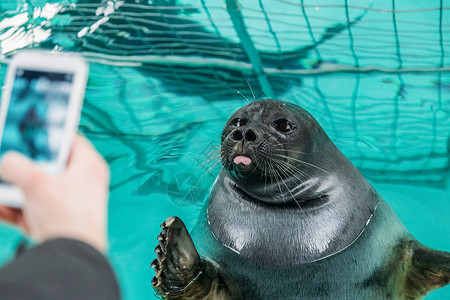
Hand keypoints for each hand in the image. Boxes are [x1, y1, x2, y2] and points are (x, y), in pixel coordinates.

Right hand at [0, 135, 109, 252]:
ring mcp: (71, 205)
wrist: (72, 257)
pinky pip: (32, 211)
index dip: (48, 134)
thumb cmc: (65, 214)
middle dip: (22, 166)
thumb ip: (14, 165)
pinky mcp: (58, 224)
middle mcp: (84, 183)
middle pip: (48, 166)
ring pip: (36, 190)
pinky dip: (14, 209)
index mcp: (90, 166)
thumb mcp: (34, 181)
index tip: (29, 132)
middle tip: (8, 162)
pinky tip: (1, 207)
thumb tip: (5, 164)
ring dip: (13, 190)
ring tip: (2, 187)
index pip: (69, 139)